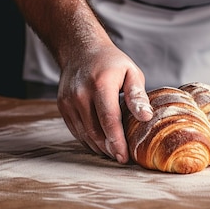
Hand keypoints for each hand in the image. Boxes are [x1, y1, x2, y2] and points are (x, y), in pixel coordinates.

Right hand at [56, 41, 152, 162]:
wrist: (80, 50)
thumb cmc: (111, 62)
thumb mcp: (131, 72)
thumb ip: (138, 96)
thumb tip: (146, 117)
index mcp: (101, 84)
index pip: (109, 119)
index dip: (117, 141)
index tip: (125, 157)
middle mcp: (81, 94)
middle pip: (95, 131)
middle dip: (110, 149)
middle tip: (123, 158)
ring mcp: (69, 101)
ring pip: (85, 134)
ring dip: (100, 147)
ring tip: (114, 153)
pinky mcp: (63, 106)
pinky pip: (76, 130)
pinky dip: (89, 140)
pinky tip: (101, 143)